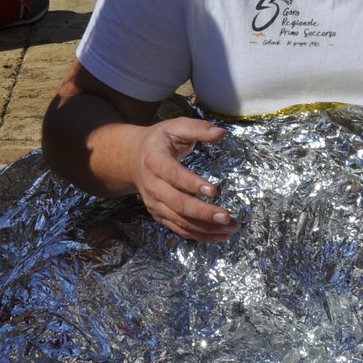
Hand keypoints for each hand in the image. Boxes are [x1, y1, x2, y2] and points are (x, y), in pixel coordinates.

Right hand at [132, 117, 232, 241]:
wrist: (131, 158)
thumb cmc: (160, 140)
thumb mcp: (175, 127)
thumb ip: (198, 129)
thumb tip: (221, 133)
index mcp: (155, 160)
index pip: (173, 175)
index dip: (192, 184)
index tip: (214, 190)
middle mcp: (152, 185)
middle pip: (177, 203)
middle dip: (203, 213)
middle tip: (227, 217)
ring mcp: (154, 203)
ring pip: (179, 220)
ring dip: (205, 228)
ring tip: (230, 228)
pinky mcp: (159, 214)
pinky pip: (179, 228)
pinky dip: (199, 235)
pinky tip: (219, 236)